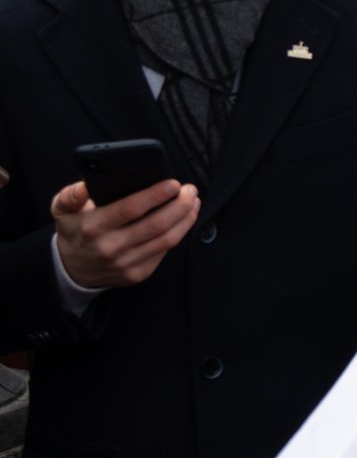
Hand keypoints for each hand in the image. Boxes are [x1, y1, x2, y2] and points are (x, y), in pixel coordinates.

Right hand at [52, 178, 198, 288]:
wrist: (72, 269)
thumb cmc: (74, 232)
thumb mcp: (62, 210)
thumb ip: (71, 195)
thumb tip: (86, 185)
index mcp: (93, 227)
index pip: (130, 209)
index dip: (155, 195)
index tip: (173, 183)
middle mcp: (111, 247)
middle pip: (156, 224)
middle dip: (179, 205)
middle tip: (190, 190)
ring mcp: (126, 264)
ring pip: (166, 240)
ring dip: (185, 219)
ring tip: (193, 202)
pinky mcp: (138, 274)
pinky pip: (165, 252)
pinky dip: (179, 233)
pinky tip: (184, 219)